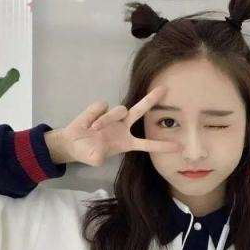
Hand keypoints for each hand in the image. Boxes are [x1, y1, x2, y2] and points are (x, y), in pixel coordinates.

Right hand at [46, 87, 178, 165]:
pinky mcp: (99, 108)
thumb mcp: (95, 158)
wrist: (72, 144)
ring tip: (93, 129)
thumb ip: (99, 157)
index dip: (161, 146)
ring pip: (118, 110)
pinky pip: (101, 107)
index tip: (177, 147)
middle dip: (151, 100)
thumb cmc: (88, 152)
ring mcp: (112, 117)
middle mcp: (123, 127)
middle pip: (140, 111)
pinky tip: (86, 124)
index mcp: (126, 142)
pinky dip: (93, 115)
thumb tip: (101, 153)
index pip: (147, 143)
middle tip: (164, 90)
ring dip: (106, 119)